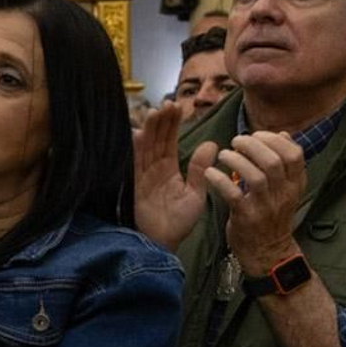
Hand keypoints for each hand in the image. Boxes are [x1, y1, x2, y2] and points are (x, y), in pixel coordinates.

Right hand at [132, 102, 213, 251]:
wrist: (164, 242)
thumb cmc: (179, 222)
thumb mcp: (195, 194)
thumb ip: (200, 170)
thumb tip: (211, 144)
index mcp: (169, 169)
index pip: (170, 141)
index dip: (172, 124)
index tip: (176, 106)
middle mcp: (153, 169)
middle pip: (156, 140)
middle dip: (160, 122)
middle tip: (167, 103)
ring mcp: (142, 176)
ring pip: (145, 148)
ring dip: (149, 130)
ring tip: (156, 112)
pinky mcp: (134, 185)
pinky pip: (134, 163)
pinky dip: (134, 149)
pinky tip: (136, 133)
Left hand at [208, 130, 304, 275]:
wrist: (267, 252)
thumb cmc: (271, 215)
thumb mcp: (286, 189)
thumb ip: (284, 163)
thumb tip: (282, 134)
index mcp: (295, 185)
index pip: (294, 154)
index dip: (274, 140)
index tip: (257, 134)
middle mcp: (284, 194)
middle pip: (273, 162)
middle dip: (253, 145)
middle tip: (236, 141)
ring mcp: (265, 207)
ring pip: (255, 177)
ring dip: (236, 160)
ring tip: (223, 154)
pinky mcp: (246, 218)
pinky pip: (233, 195)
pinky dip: (220, 181)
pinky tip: (209, 173)